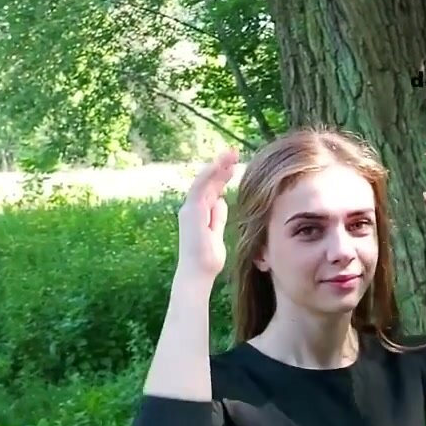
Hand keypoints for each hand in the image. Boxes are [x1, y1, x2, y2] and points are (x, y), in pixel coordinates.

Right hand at [176, 150, 237, 279]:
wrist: (198, 272)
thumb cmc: (208, 257)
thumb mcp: (217, 232)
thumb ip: (217, 217)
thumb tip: (221, 201)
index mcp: (200, 211)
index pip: (212, 188)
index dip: (223, 175)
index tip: (235, 164)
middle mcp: (193, 207)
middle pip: (208, 181)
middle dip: (221, 166)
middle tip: (234, 152)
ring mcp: (190, 208)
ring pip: (204, 181)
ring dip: (217, 166)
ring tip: (230, 154)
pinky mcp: (191, 211)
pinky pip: (199, 188)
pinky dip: (208, 175)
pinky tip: (218, 165)